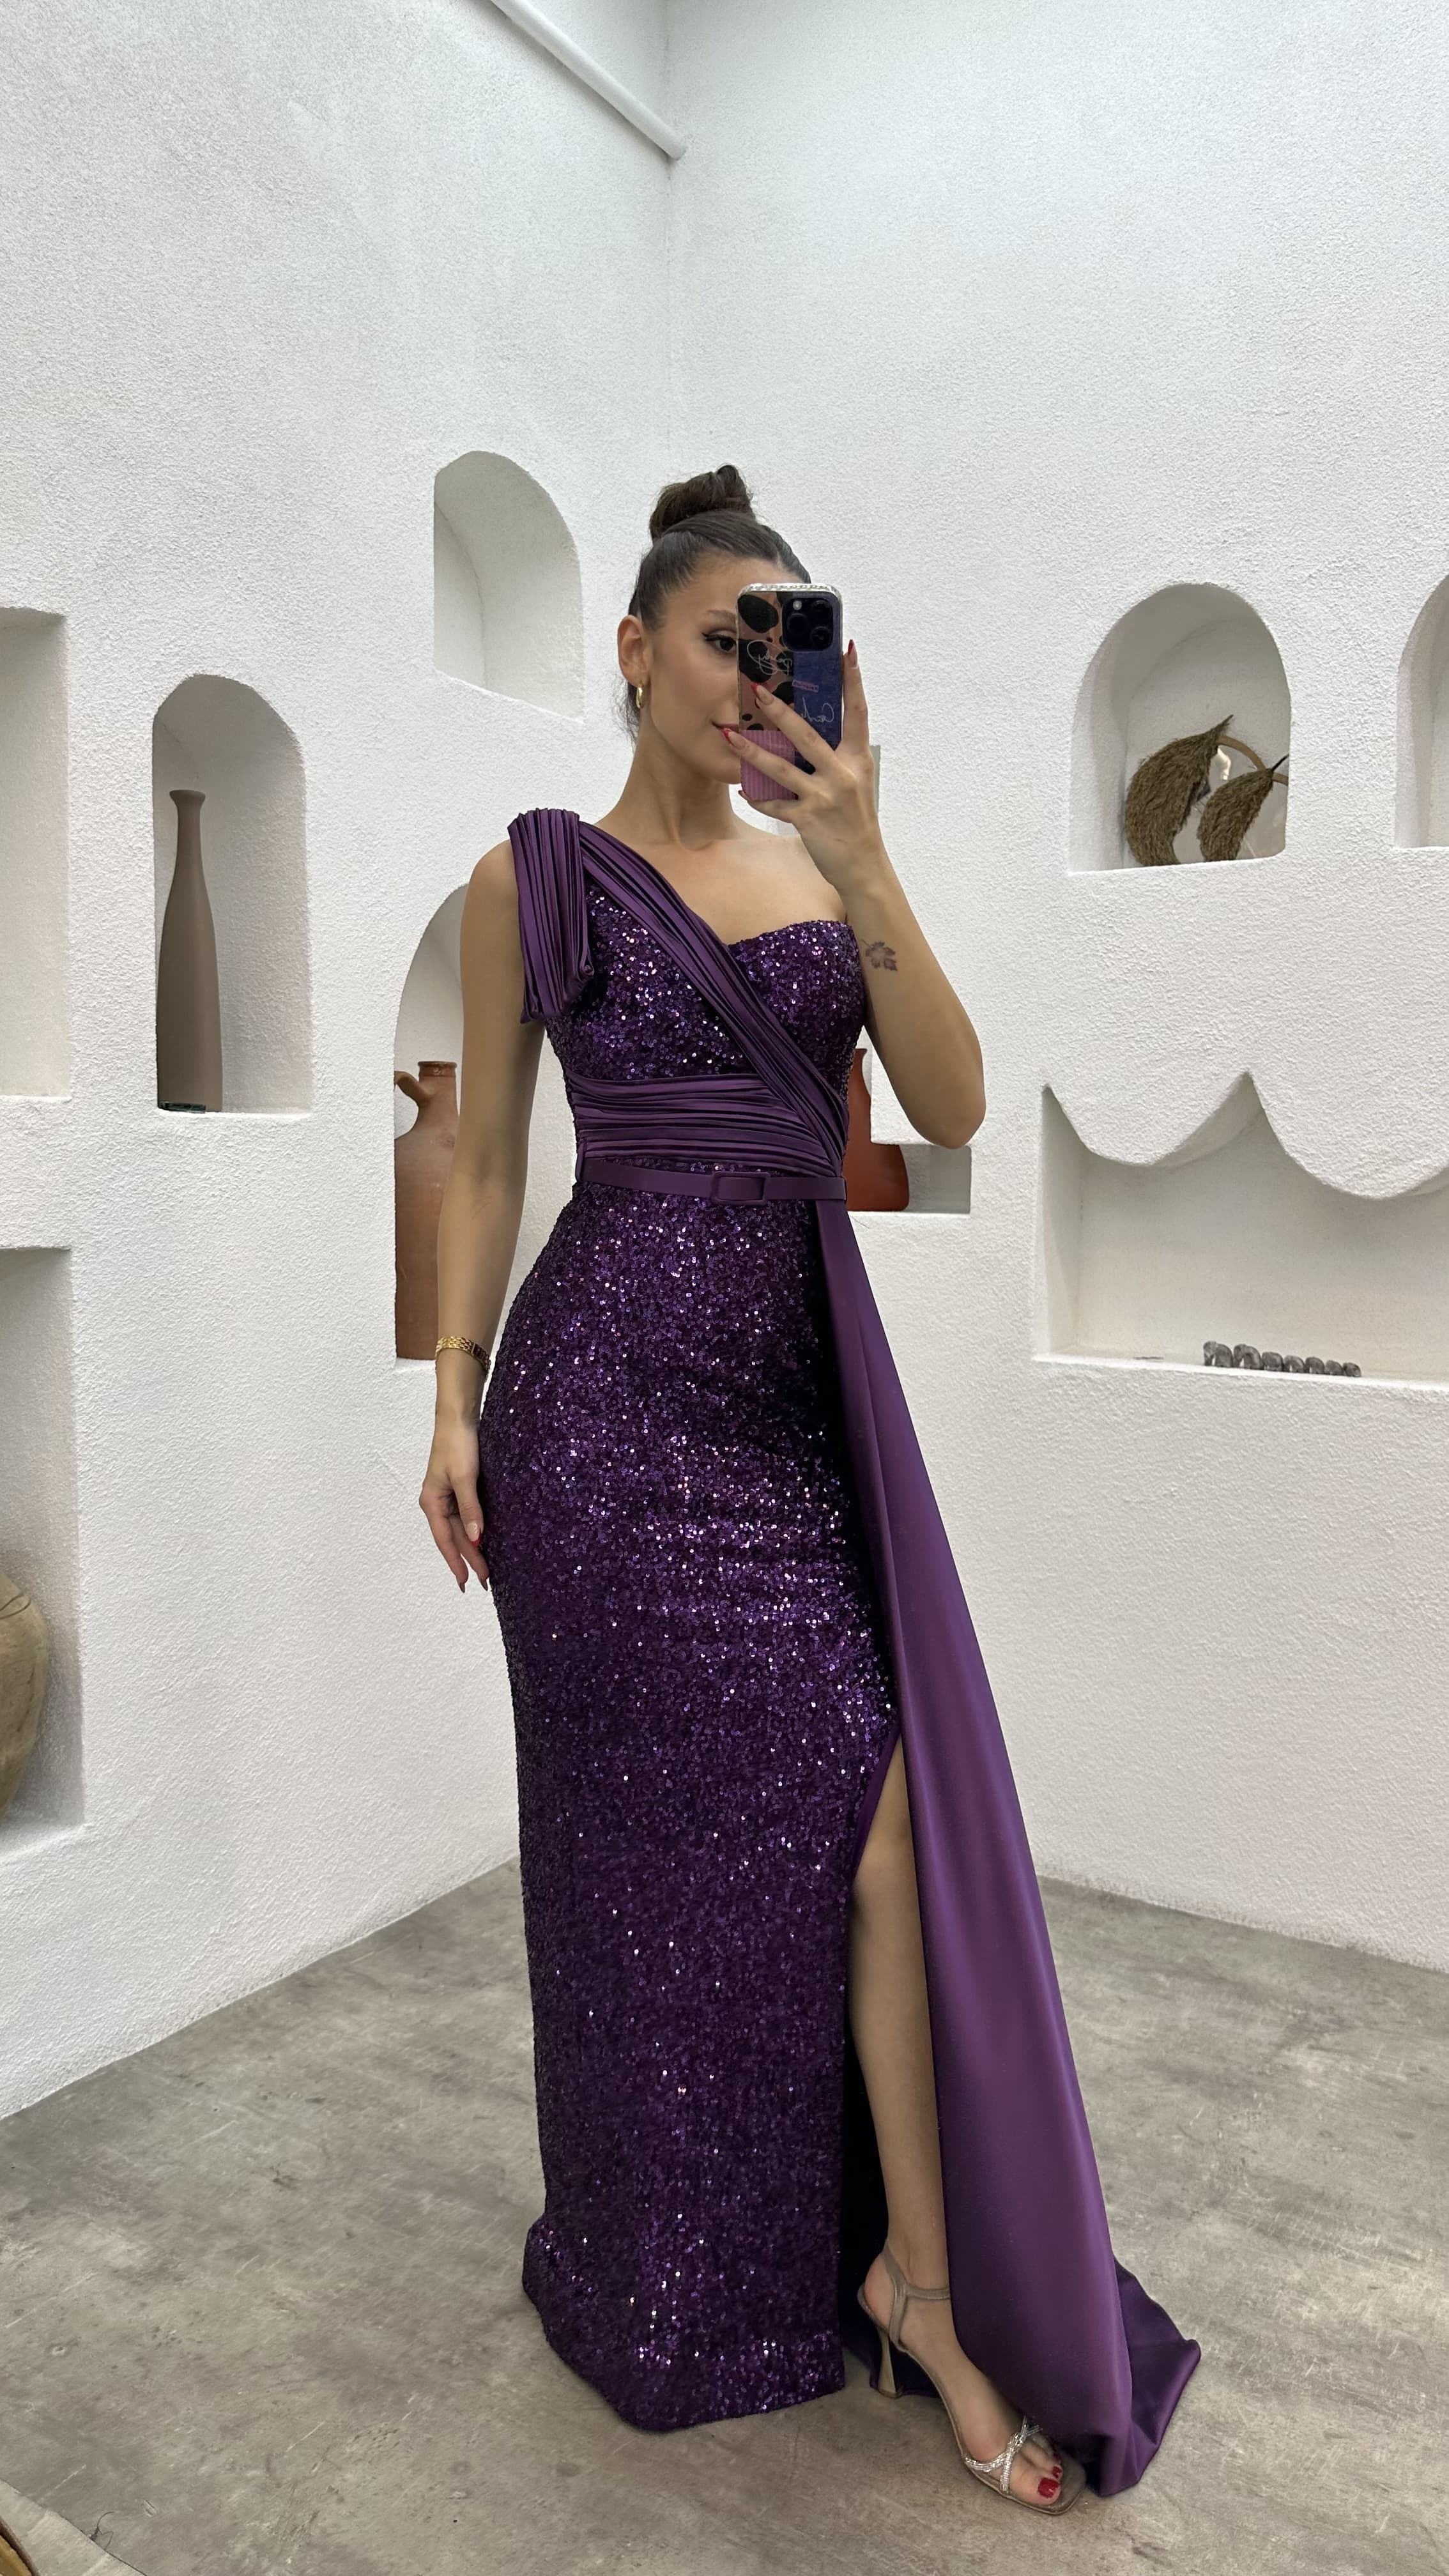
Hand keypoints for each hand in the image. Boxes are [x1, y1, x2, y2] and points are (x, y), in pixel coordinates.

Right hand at [420, 1420, 489, 1592]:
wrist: (458, 1418)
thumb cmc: (457, 1444)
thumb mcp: (466, 1478)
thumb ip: (470, 1509)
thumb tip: (475, 1537)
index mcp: (432, 1502)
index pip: (444, 1540)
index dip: (456, 1562)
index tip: (466, 1582)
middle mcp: (437, 1502)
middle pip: (453, 1538)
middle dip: (468, 1559)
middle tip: (484, 1581)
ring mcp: (447, 1496)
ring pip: (460, 1529)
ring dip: (472, 1548)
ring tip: (485, 1568)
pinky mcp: (458, 1488)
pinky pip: (465, 1516)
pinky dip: (474, 1530)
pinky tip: (482, 1541)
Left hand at [723, 638, 883, 895]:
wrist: (864, 865)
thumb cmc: (855, 821)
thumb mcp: (855, 783)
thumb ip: (836, 757)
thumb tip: (806, 732)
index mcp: (857, 759)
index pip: (858, 711)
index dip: (853, 680)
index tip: (847, 650)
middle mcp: (843, 773)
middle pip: (808, 735)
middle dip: (780, 711)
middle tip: (756, 689)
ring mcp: (825, 796)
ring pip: (782, 768)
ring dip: (752, 751)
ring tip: (729, 735)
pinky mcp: (808, 819)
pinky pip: (775, 803)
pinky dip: (757, 796)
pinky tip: (742, 788)